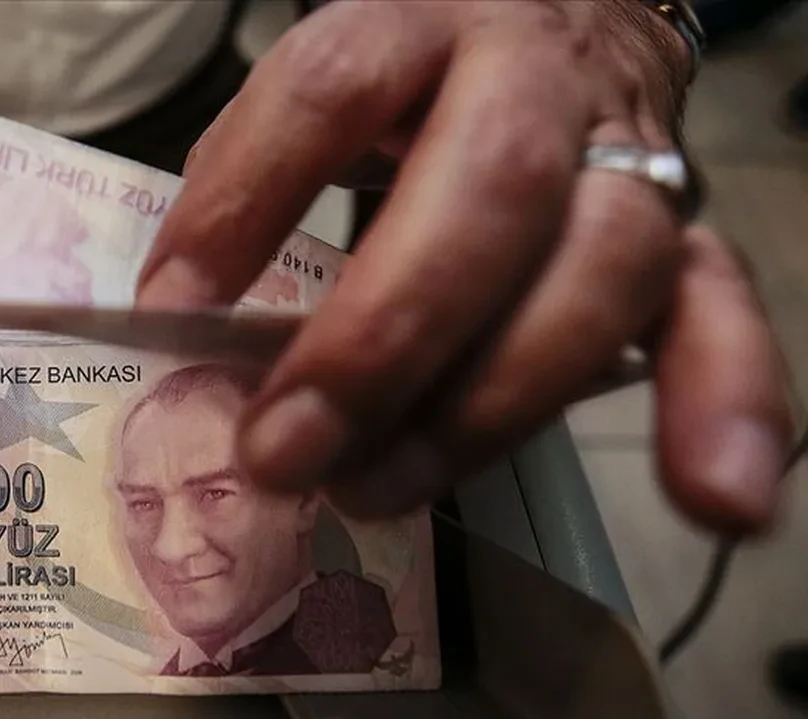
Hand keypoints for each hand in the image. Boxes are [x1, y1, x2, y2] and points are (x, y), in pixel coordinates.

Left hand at [135, 1, 797, 535]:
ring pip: (596, 271)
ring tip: (377, 491)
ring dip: (489, 405)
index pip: (331, 90)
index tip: (172, 308)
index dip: (246, 200)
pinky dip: (720, 404)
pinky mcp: (679, 229)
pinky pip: (717, 311)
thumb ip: (264, 184)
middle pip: (485, 191)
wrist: (560, 20)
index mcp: (418, 17)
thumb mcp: (331, 94)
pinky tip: (716, 497)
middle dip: (382, 340)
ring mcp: (622, 155)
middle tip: (282, 450)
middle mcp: (535, 75)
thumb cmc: (415, 81)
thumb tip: (192, 326)